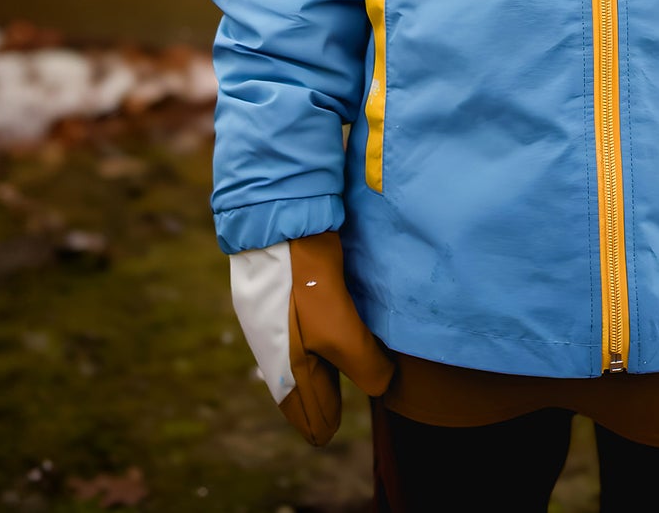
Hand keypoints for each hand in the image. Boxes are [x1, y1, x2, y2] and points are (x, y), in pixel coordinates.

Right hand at [229, 232, 394, 444]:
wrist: (280, 224)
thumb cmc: (305, 284)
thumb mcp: (340, 331)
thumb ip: (364, 365)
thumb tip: (382, 385)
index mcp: (285, 366)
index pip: (303, 408)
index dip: (318, 422)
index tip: (325, 435)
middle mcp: (276, 346)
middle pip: (297, 383)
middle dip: (314, 398)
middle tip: (327, 414)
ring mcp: (276, 317)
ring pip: (298, 353)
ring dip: (316, 365)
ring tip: (333, 374)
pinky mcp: (282, 291)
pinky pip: (299, 326)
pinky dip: (313, 337)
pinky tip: (326, 328)